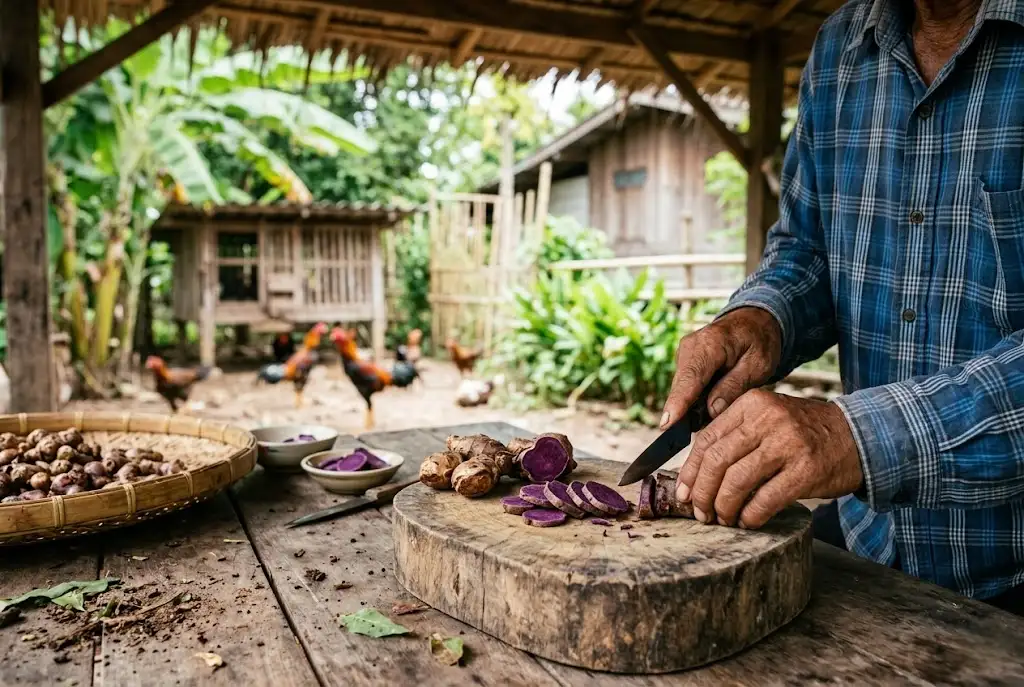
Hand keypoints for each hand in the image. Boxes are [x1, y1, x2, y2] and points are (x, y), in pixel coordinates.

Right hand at [661, 307, 782, 428]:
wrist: (753, 321)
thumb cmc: (759, 342)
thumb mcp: (758, 365)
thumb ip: (735, 387)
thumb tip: (712, 411)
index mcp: (710, 344)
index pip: (691, 378)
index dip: (679, 402)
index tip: (667, 424)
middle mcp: (690, 347)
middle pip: (682, 387)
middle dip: (686, 412)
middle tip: (699, 435)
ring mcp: (684, 354)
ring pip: (683, 389)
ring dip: (694, 406)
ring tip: (715, 416)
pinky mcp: (684, 362)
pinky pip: (686, 386)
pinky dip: (696, 399)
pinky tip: (712, 404)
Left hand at [675, 389, 862, 528]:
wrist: (856, 435)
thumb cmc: (802, 434)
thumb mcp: (767, 420)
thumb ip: (734, 437)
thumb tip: (694, 475)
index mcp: (752, 404)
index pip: (707, 439)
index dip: (690, 471)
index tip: (684, 493)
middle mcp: (768, 419)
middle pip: (717, 460)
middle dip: (703, 493)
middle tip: (700, 513)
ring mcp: (788, 444)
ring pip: (737, 481)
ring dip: (724, 507)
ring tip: (723, 519)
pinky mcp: (806, 470)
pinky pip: (765, 499)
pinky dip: (751, 516)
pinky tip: (748, 521)